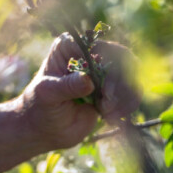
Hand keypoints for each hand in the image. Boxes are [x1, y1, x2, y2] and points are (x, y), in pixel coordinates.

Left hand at [17, 33, 140, 150]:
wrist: (45, 128)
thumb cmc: (40, 105)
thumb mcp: (48, 93)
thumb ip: (67, 86)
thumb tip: (89, 80)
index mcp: (68, 47)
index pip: (97, 44)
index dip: (107, 63)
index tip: (103, 89)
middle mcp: (88, 54)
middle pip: (122, 58)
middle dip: (119, 83)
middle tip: (106, 102)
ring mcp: (103, 72)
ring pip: (131, 75)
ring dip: (125, 96)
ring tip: (106, 113)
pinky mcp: (112, 90)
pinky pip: (133, 92)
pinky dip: (127, 105)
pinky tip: (110, 118)